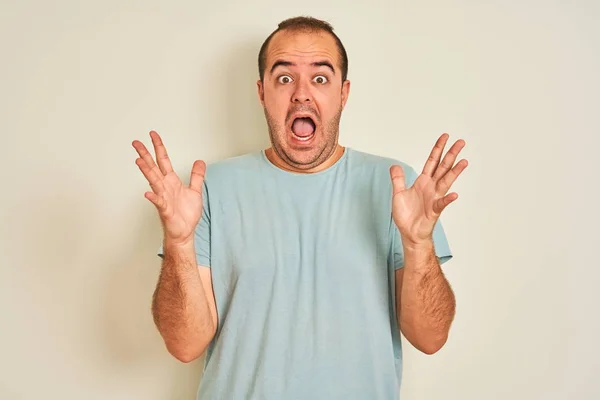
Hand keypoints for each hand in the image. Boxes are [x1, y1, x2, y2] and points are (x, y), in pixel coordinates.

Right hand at [132, 131, 205, 245]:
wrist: (185, 232)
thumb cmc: (187, 214)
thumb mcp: (195, 191)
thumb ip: (196, 176)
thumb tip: (200, 161)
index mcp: (171, 181)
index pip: (163, 160)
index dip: (159, 147)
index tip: (153, 135)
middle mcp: (165, 187)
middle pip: (153, 167)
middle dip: (145, 154)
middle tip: (136, 142)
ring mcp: (163, 197)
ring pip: (154, 182)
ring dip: (146, 171)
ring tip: (139, 161)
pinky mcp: (165, 210)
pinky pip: (158, 202)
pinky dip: (153, 198)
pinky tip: (147, 193)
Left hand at [390, 133, 467, 245]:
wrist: (409, 233)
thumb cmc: (406, 215)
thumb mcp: (397, 193)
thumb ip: (398, 179)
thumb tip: (394, 165)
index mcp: (423, 181)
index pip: (432, 161)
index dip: (438, 149)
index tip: (445, 136)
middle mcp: (431, 187)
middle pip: (443, 167)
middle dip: (451, 154)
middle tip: (461, 142)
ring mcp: (434, 198)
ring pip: (446, 182)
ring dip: (455, 172)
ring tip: (464, 162)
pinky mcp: (434, 210)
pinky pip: (442, 204)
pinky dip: (448, 199)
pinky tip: (454, 194)